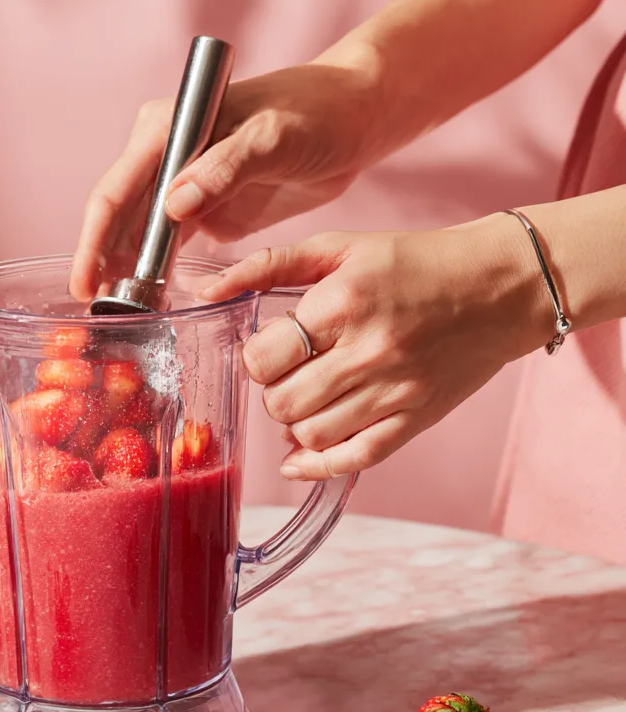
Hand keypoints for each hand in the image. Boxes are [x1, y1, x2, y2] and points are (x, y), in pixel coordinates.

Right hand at [69, 61, 384, 300]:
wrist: (352, 121)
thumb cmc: (315, 114)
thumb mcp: (273, 136)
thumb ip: (224, 167)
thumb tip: (173, 205)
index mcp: (168, 129)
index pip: (116, 190)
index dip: (94, 240)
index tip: (84, 283)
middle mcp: (165, 156)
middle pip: (119, 218)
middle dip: (103, 263)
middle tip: (99, 312)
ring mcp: (183, 185)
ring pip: (139, 236)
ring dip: (126, 272)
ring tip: (119, 314)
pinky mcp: (205, 209)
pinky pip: (168, 245)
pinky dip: (155, 271)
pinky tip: (149, 299)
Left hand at [199, 215, 552, 479]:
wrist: (503, 285)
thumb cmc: (415, 263)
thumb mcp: (340, 247)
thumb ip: (268, 265)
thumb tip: (207, 289)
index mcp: (342, 304)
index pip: (263, 359)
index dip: (258, 357)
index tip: (273, 348)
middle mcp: (367, 352)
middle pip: (280, 403)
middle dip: (274, 389)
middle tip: (292, 372)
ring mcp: (393, 392)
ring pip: (308, 435)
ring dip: (295, 421)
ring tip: (310, 396)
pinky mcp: (414, 420)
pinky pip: (352, 459)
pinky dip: (316, 465)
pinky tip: (301, 456)